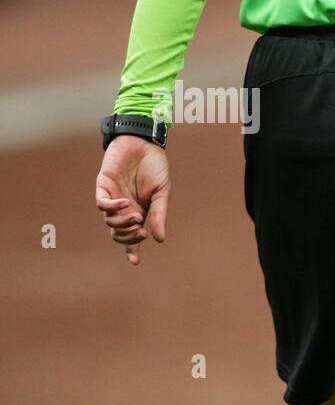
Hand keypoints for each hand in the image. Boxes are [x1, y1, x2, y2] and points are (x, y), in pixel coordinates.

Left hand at [95, 135, 170, 265]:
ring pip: (109, 221)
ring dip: (122, 223)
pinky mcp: (103, 185)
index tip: (134, 262)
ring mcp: (113, 197)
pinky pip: (102, 203)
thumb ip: (159, 214)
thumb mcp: (162, 193)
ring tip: (136, 215)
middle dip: (128, 237)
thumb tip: (159, 239)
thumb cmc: (155, 166)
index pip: (131, 235)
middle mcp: (124, 207)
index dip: (131, 249)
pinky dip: (112, 208)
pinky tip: (126, 204)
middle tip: (140, 230)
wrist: (144, 142)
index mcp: (139, 211)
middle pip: (118, 232)